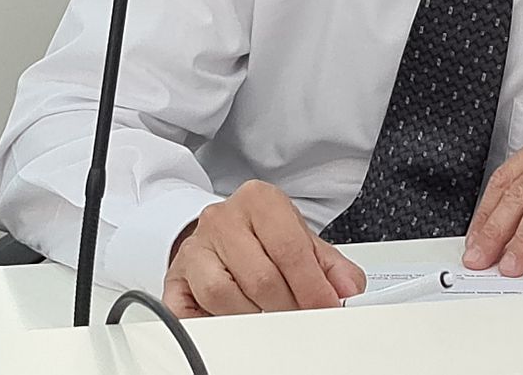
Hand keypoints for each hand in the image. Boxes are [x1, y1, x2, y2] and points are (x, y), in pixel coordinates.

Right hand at [162, 180, 366, 316]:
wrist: (223, 232)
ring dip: (252, 315)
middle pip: (260, 276)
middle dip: (287, 307)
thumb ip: (332, 266)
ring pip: (223, 294)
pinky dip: (215, 322)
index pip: (289, 248)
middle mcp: (222, 218)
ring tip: (267, 313)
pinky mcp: (175, 276)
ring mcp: (195, 247)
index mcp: (259, 201)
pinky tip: (234, 318)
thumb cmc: (264, 237)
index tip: (326, 308)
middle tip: (300, 318)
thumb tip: (348, 289)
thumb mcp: (302, 241)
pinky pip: (193, 309)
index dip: (312, 287)